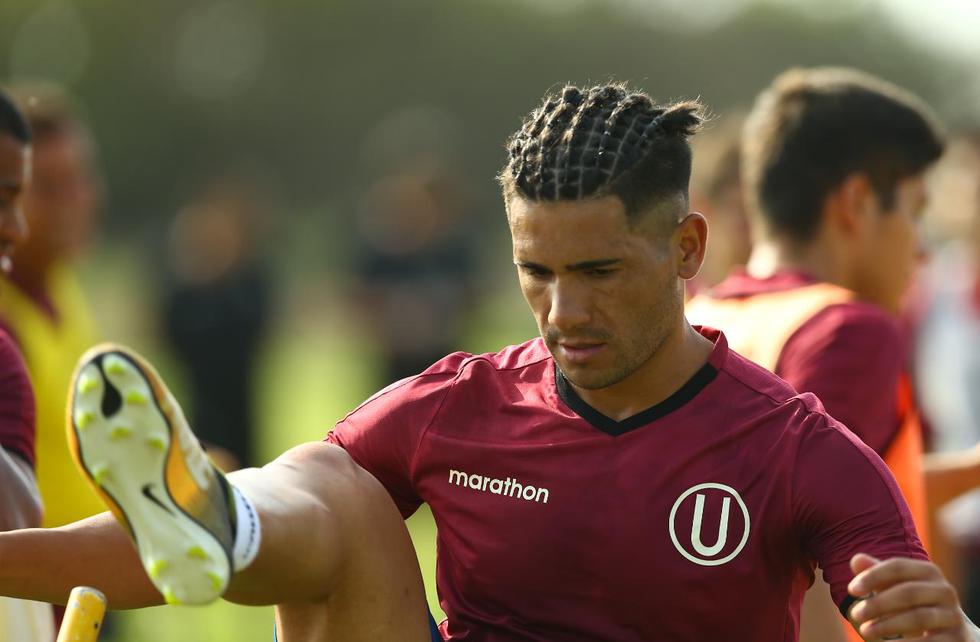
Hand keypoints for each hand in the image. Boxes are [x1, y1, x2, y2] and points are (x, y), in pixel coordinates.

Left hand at [847, 553, 970, 640]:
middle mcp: (945, 590)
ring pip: (918, 618)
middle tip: (854, 614)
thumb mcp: (898, 587)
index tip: (851, 590)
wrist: (954, 633)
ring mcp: (953, 615)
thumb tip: (855, 560)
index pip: (898, 567)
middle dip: (878, 604)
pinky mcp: (958, 638)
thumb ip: (878, 575)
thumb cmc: (917, 604)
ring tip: (865, 631)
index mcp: (929, 572)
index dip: (873, 576)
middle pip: (908, 593)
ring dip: (887, 625)